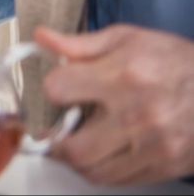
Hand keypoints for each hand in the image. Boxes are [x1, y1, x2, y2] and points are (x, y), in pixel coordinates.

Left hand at [37, 25, 193, 184]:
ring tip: (74, 140)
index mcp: (124, 76)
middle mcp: (137, 115)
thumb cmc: (176, 60)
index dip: (52, 87)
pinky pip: (118, 180)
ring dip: (74, 158)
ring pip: (93, 170)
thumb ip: (81, 44)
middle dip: (53, 140)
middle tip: (52, 129)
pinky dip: (100, 169)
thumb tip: (41, 38)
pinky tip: (100, 151)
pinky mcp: (164, 167)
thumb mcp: (128, 38)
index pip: (59, 89)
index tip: (57, 87)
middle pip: (74, 146)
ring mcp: (153, 147)